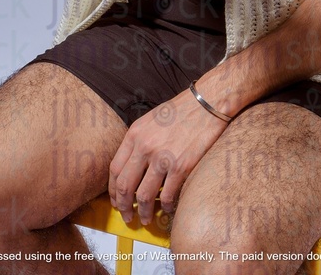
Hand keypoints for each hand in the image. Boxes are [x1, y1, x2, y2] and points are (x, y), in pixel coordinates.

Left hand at [108, 86, 227, 225]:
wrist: (207, 103)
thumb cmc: (181, 110)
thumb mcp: (151, 120)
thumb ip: (139, 141)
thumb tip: (132, 166)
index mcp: (135, 134)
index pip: (114, 169)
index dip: (113, 190)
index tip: (116, 199)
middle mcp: (145, 146)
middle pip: (125, 186)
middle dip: (123, 206)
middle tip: (127, 215)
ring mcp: (162, 158)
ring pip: (143, 196)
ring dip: (143, 212)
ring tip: (145, 218)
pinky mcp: (181, 167)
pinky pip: (167, 195)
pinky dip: (165, 206)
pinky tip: (167, 208)